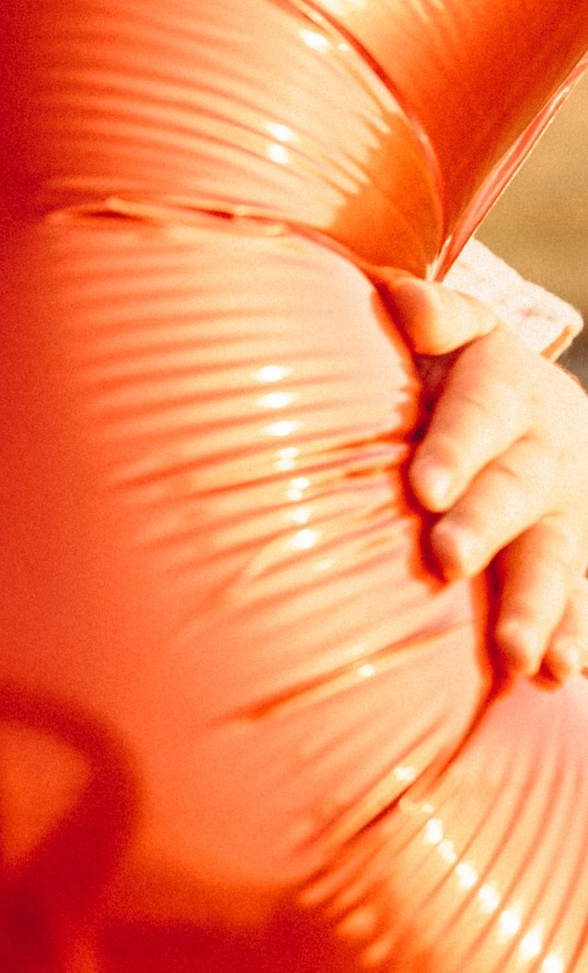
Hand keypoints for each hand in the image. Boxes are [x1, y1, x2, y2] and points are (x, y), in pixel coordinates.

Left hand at [388, 279, 587, 678]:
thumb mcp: (460, 328)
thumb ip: (434, 313)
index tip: (425, 486)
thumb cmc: (464, 370)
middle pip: (517, 491)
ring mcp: (569, 512)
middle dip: (486, 527)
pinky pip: (585, 598)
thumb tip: (403, 299)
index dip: (455, 448)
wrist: (542, 410)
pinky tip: (559, 673)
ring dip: (538, 605)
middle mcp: (544, 454)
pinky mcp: (580, 557)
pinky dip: (575, 636)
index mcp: (506, 391)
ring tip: (516, 651)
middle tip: (448, 559)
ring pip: (557, 557)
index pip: (480, 415)